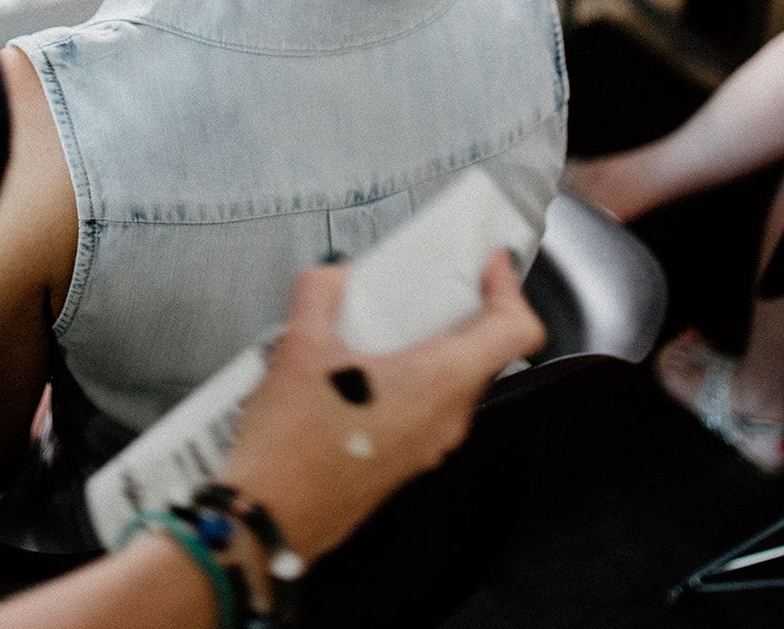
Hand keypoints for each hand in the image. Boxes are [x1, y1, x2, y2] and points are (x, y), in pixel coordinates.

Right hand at [222, 249, 544, 564]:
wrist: (269, 520)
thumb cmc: (292, 451)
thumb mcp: (299, 345)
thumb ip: (321, 291)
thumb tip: (333, 277)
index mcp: (437, 384)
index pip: (515, 331)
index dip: (509, 287)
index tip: (490, 264)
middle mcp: (445, 420)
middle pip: (483, 351)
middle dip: (459, 309)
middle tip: (425, 283)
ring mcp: (428, 446)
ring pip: (453, 380)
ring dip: (429, 343)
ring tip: (381, 321)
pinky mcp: (405, 460)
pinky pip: (426, 405)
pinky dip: (409, 374)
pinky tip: (359, 365)